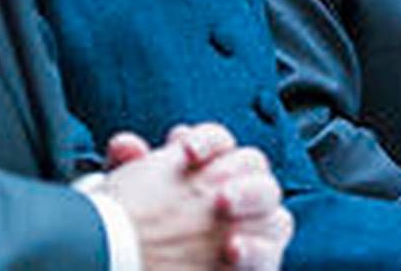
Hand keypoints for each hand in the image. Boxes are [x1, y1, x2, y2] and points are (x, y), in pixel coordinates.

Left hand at [96, 123, 287, 269]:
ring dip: (254, 211)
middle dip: (239, 177)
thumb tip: (126, 145)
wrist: (133, 265)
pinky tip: (233, 250)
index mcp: (210, 168)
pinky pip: (270, 253)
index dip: (208, 141)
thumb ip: (129, 169)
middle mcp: (237, 193)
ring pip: (274, 208)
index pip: (220, 141)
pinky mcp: (257, 261)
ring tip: (228, 220)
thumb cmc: (136, 233)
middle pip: (256, 169)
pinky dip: (257, 250)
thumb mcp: (126, 199)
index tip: (185, 151)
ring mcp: (252, 230)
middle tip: (219, 198)